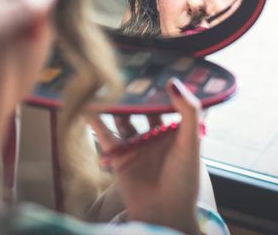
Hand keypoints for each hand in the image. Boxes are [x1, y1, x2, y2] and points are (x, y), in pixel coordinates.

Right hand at [88, 79, 202, 234]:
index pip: (170, 102)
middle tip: (127, 67)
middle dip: (137, 92)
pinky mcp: (118, 156)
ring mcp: (136, 145)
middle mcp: (155, 135)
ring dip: (115, 105)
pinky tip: (86, 105)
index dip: (165, 85)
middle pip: (144, 108)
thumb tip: (173, 82)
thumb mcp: (191, 143)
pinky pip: (105, 134)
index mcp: (176, 131)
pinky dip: (95, 121)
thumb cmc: (184, 180)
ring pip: (123, 118)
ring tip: (104, 82)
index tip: (158, 64)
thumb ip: (188, 112)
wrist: (163, 213)